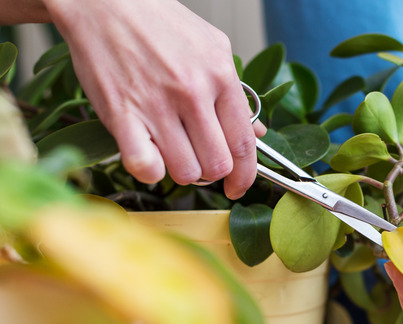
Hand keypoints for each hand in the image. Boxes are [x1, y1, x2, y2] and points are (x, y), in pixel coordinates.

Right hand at [44, 0, 265, 198]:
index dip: (245, 175)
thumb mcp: (213, 49)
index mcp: (220, 76)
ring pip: (186, 172)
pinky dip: (150, 171)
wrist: (105, 2)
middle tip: (200, 161)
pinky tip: (148, 155)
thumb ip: (236, 94)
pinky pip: (145, 168)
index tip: (238, 187)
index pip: (244, 144)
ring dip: (181, 171)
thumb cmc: (160, 25)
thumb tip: (257, 134)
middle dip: (212, 173)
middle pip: (217, 165)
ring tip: (173, 151)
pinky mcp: (121, 114)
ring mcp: (157, 105)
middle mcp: (192, 92)